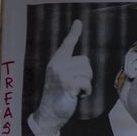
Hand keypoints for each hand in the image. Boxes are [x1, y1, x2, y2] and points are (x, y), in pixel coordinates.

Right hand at [32, 20, 91, 135]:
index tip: (79, 22)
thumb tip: (84, 63)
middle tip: (76, 85)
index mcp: (56, 61)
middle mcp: (57, 64)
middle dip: (86, 74)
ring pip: (88, 72)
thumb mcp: (61, 78)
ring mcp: (62, 74)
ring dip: (86, 84)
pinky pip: (87, 83)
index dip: (74, 33)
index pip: (67, 44)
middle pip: (86, 61)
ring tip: (75, 90)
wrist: (49, 113)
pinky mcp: (67, 84)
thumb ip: (68, 68)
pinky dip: (86, 92)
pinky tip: (76, 96)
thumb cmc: (58, 96)